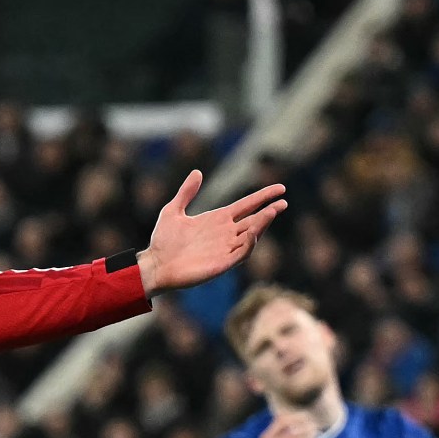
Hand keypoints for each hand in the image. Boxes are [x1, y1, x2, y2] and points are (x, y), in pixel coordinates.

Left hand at [137, 170, 286, 294]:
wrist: (155, 265)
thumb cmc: (163, 241)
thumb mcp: (173, 210)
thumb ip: (186, 192)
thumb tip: (197, 172)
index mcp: (218, 219)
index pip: (247, 205)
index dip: (263, 197)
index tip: (280, 188)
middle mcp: (225, 234)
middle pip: (254, 221)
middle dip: (269, 212)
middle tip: (283, 202)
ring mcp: (225, 249)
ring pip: (251, 236)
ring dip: (262, 225)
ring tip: (272, 212)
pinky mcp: (221, 264)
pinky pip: (240, 254)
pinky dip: (249, 244)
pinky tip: (254, 233)